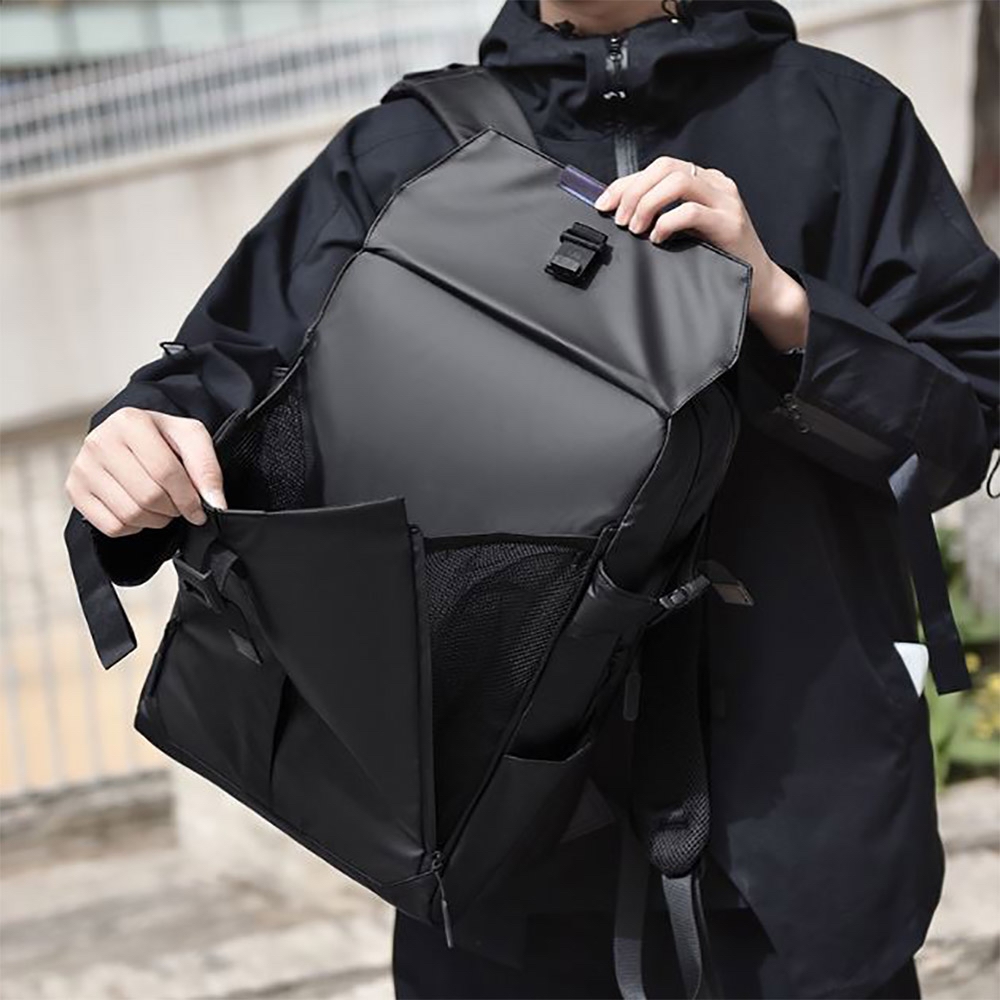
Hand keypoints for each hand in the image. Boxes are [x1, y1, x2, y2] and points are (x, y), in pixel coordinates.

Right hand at [65, 408, 226, 537]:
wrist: (129, 437)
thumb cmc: (162, 437)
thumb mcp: (191, 438)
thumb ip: (207, 468)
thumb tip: (216, 504)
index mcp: (129, 421)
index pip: (165, 472)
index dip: (189, 498)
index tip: (201, 509)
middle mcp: (99, 441)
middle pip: (148, 496)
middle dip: (173, 509)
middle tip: (179, 505)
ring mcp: (82, 467)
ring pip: (130, 514)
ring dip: (156, 520)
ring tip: (163, 507)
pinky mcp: (75, 490)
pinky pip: (112, 527)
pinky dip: (135, 527)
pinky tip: (141, 511)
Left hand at [594, 157, 808, 351]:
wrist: (758, 283)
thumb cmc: (718, 258)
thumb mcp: (685, 231)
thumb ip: (662, 215)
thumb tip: (621, 213)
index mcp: (703, 180)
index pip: (658, 168)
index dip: (626, 183)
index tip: (604, 203)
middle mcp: (715, 184)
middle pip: (666, 167)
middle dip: (633, 191)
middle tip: (619, 219)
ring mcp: (725, 201)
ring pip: (678, 181)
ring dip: (648, 203)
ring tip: (635, 228)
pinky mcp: (730, 223)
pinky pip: (691, 211)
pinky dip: (667, 223)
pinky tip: (657, 238)